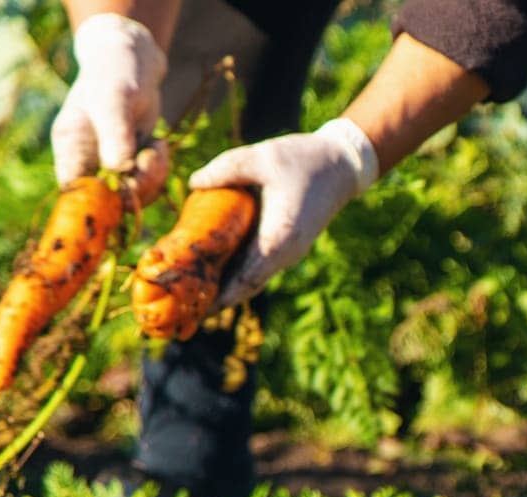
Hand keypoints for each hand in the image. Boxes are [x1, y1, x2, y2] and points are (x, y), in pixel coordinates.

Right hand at [50, 13, 168, 189]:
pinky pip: (148, 184)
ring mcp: (109, 165)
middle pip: (108, 200)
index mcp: (71, 147)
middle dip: (136, 187)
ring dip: (153, 178)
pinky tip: (159, 144)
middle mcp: (87, 161)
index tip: (125, 190)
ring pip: (132, 195)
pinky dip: (159, 170)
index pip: (74, 190)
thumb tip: (118, 171)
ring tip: (157, 146)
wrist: (132, 64)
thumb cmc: (114, 76)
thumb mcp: (114, 101)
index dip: (97, 201)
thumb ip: (116, 135)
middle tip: (151, 157)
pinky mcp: (131, 165)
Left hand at [189, 118, 379, 308]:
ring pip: (253, 279)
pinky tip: (212, 268)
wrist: (340, 166)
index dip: (221, 296)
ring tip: (193, 291)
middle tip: (185, 307)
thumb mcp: (261, 157)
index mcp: (280, 237)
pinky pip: (258, 266)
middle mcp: (286, 253)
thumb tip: (193, 183)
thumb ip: (224, 169)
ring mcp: (288, 253)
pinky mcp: (287, 247)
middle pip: (247, 286)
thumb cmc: (302, 160)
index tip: (197, 308)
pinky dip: (236, 273)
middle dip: (218, 298)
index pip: (247, 279)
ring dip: (226, 287)